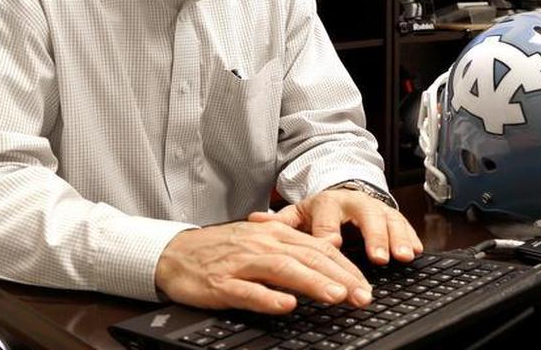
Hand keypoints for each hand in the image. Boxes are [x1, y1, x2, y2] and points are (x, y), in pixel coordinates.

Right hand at [154, 220, 372, 313]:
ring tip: (336, 296)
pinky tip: (286, 305)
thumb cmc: (220, 250)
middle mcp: (262, 244)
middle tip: (363, 296)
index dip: (346, 267)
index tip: (365, 285)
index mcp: (275, 234)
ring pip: (283, 270)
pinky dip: (269, 298)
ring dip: (313, 283)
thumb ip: (292, 248)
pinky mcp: (221, 283)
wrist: (175, 252)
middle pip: (307, 258)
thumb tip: (329, 258)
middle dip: (340, 277)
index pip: (318, 249)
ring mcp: (241, 263)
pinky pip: (248, 290)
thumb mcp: (260, 241)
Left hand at [248, 189, 423, 264]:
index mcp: (327, 202)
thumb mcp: (299, 214)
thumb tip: (254, 220)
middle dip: (373, 237)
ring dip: (396, 238)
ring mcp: (375, 208)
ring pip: (388, 220)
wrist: (344, 193)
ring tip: (402, 256)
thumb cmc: (320, 212)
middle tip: (378, 258)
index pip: (327, 217)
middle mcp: (354, 202)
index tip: (334, 245)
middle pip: (365, 216)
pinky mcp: (391, 215)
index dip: (330, 231)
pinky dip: (410, 236)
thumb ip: (280, 221)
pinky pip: (404, 224)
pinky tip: (415, 251)